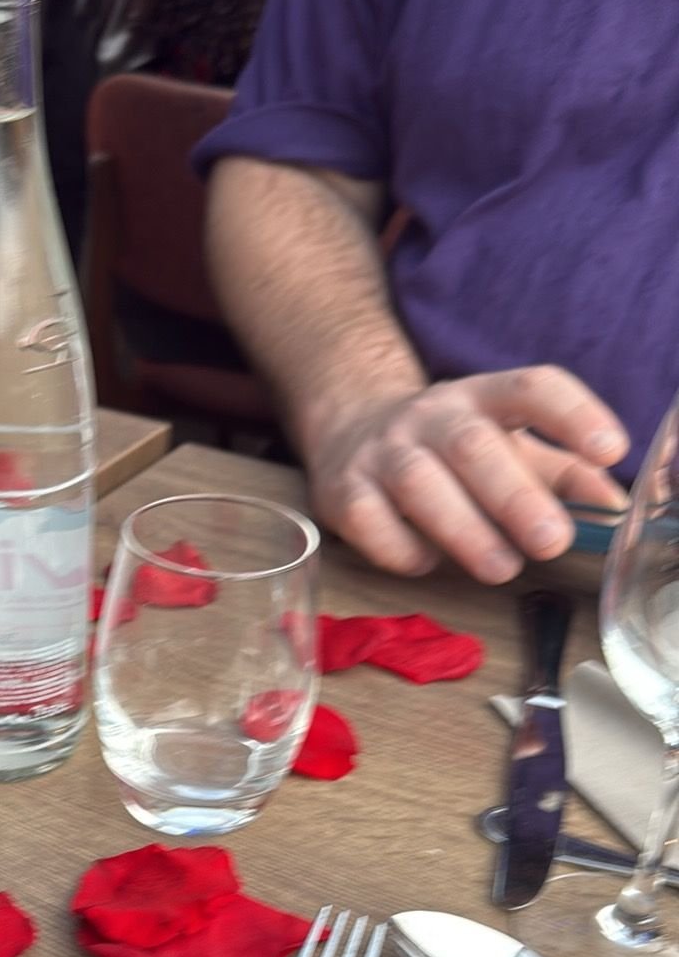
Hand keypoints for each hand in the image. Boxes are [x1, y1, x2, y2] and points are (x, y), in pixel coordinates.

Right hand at [304, 367, 629, 582]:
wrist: (351, 425)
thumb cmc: (450, 447)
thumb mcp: (511, 446)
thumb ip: (564, 474)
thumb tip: (613, 507)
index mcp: (483, 397)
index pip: (532, 388)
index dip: (573, 414)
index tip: (610, 449)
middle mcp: (430, 415)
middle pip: (473, 445)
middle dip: (515, 496)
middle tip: (552, 541)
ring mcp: (382, 450)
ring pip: (418, 482)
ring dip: (463, 529)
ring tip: (502, 568)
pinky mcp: (343, 490)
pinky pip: (370, 521)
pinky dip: (401, 548)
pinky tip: (429, 564)